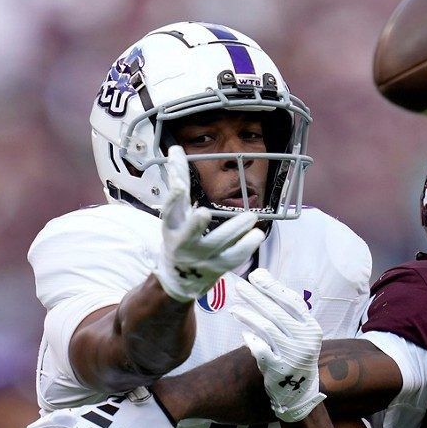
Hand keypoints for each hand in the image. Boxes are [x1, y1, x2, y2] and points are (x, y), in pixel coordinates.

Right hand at [154, 145, 265, 301]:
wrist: (180, 278)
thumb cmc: (178, 236)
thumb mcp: (175, 213)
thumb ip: (178, 181)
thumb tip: (175, 148)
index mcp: (170, 226)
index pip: (170, 210)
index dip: (173, 197)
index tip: (179, 185)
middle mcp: (182, 243)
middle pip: (188, 234)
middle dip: (194, 225)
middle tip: (204, 212)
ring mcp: (201, 257)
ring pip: (217, 244)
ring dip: (234, 230)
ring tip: (251, 217)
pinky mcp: (217, 267)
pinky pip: (233, 257)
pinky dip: (245, 247)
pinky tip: (256, 234)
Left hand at [231, 268, 325, 421]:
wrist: (299, 391)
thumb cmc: (294, 353)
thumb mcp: (297, 332)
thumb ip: (281, 307)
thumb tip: (261, 274)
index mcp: (312, 328)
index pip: (292, 302)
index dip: (273, 287)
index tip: (256, 275)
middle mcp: (305, 340)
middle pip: (277, 313)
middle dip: (256, 298)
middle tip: (239, 286)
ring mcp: (293, 356)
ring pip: (267, 329)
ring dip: (249, 316)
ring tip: (234, 309)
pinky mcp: (280, 370)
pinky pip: (262, 351)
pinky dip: (252, 340)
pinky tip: (243, 333)